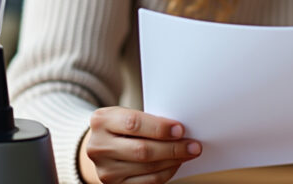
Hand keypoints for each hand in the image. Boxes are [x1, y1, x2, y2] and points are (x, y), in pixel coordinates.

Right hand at [79, 106, 201, 183]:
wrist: (101, 146)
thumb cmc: (121, 127)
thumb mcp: (126, 115)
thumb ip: (147, 120)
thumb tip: (179, 130)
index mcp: (101, 121)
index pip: (133, 124)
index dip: (159, 128)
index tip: (180, 129)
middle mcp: (99, 146)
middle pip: (142, 150)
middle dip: (172, 148)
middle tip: (193, 145)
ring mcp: (105, 169)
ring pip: (148, 167)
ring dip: (173, 161)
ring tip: (188, 154)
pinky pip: (148, 182)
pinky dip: (166, 172)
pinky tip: (175, 164)